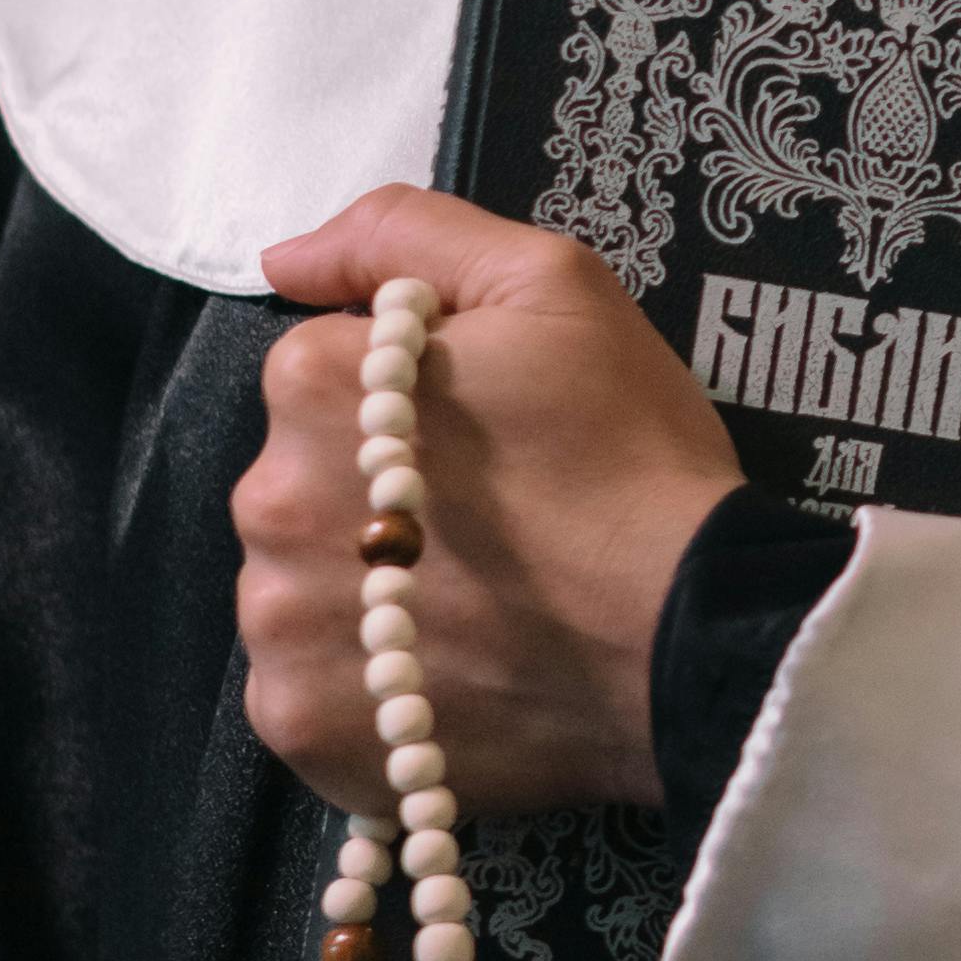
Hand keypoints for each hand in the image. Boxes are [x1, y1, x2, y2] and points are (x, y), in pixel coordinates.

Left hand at [242, 191, 741, 815]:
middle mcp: (267, 503)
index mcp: (312, 385)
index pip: (321, 376)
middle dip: (373, 503)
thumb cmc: (631, 455)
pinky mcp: (299, 725)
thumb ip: (405, 235)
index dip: (409, 405)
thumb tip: (285, 256)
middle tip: (492, 529)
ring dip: (361, 597)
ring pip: (299, 591)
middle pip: (301, 487)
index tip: (487, 441)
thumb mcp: (549, 286)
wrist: (693, 636)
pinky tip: (449, 675)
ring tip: (475, 611)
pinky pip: (309, 690)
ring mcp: (276, 627)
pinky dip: (363, 689)